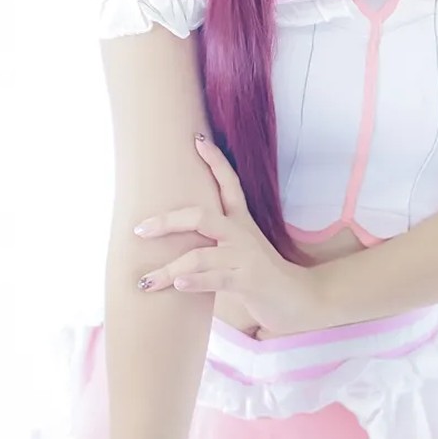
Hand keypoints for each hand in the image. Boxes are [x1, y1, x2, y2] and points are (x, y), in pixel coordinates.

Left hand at [133, 134, 322, 336]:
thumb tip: (176, 240)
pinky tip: (179, 285)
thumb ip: (215, 241)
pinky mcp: (249, 282)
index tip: (198, 139)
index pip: (230, 185)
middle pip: (201, 216)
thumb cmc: (261, 276)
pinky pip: (216, 279)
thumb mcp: (240, 251)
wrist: (298, 299)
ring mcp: (246, 258)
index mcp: (241, 223)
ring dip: (169, 270)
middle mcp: (242, 235)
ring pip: (200, 256)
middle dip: (168, 222)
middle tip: (139, 230)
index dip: (216, 161)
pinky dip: (195, 281)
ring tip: (145, 282)